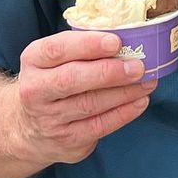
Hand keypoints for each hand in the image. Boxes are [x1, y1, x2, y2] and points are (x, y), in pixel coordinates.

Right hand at [7, 30, 156, 170]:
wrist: (29, 128)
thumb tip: (127, 36)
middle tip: (138, 66)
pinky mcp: (67, 141)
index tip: (116, 42)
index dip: (87, 45)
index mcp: (34, 60)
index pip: (57, 49)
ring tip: (147, 81)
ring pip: (90, 104)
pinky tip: (140, 101)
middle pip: (72, 80)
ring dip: (124, 92)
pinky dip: (123, 113)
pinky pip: (99, 126)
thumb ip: (83, 46)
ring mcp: (50, 119)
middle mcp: (35, 91)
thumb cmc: (54, 79)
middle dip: (109, 72)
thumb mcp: (56, 58)